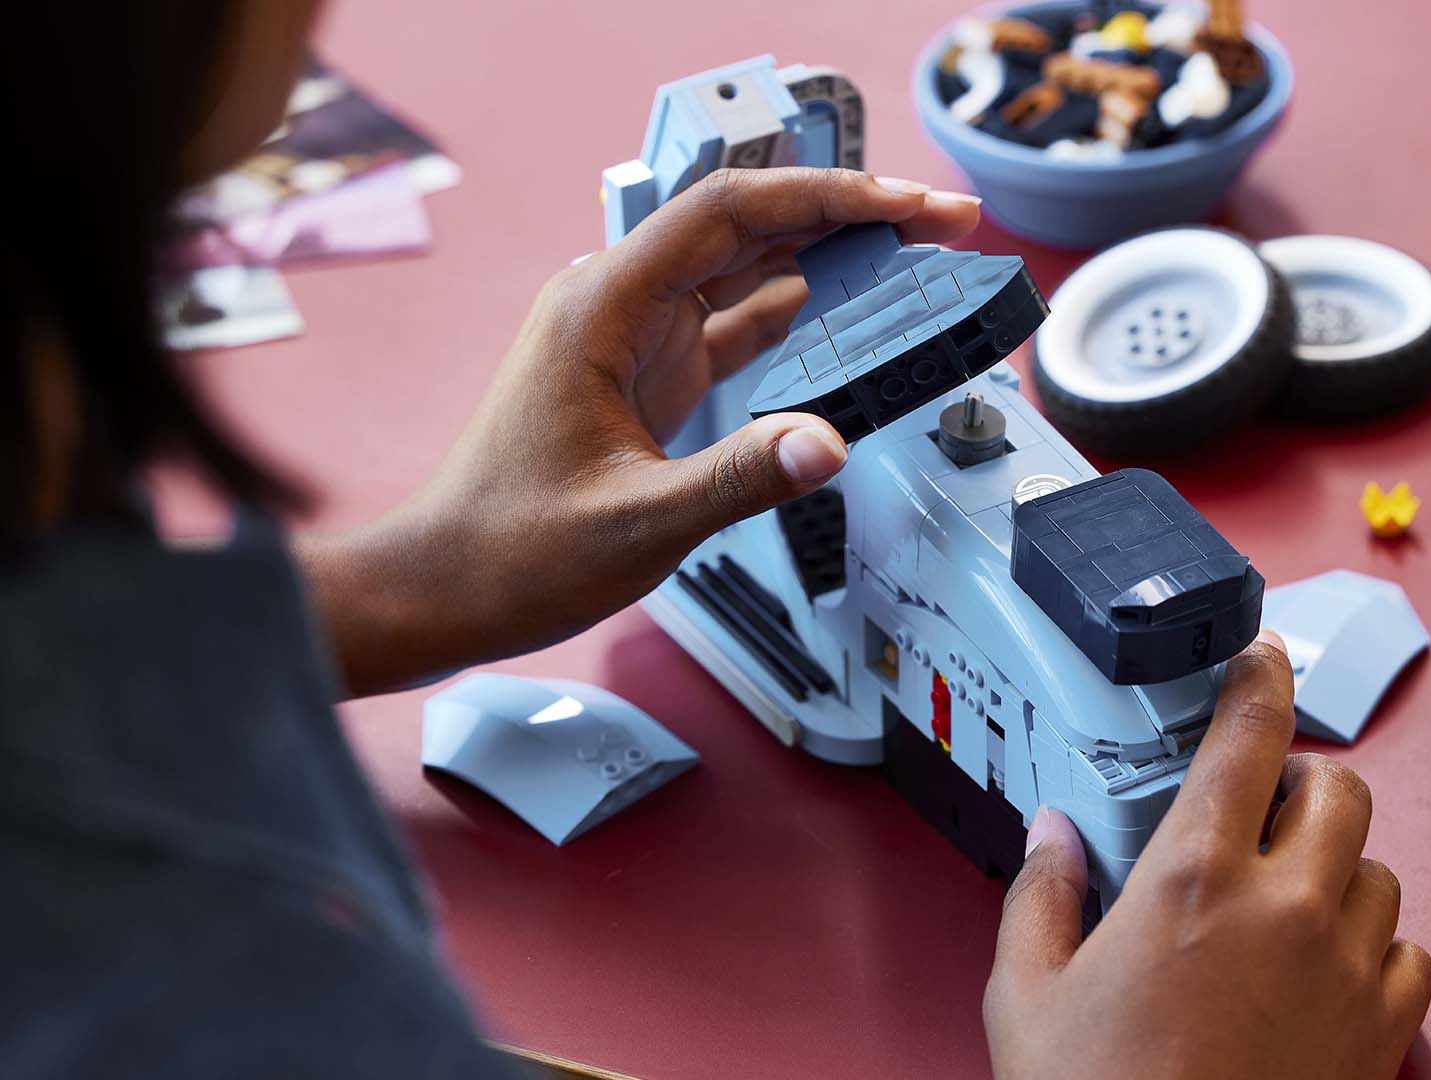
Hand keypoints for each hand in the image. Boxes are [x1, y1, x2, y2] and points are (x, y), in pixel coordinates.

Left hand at [300, 168, 981, 694]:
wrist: (442, 588)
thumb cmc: (511, 553)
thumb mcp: (638, 523)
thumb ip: (739, 480)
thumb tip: (830, 443)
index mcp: (601, 307)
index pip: (729, 213)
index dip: (828, 197)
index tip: (904, 203)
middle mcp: (615, 304)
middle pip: (746, 225)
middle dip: (845, 213)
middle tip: (938, 220)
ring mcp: (630, 337)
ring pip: (741, 267)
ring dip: (824, 253)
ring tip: (908, 252)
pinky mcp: (643, 377)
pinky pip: (727, 321)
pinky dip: (786, 308)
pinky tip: (835, 302)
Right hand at [984, 630, 1430, 1079]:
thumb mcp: (1025, 1000)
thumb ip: (1040, 898)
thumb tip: (1051, 834)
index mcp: (1192, 878)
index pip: (1249, 733)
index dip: (1260, 677)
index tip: (1261, 657)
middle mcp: (1286, 907)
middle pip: (1339, 787)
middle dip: (1303, 783)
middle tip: (1262, 811)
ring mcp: (1347, 970)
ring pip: (1378, 868)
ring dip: (1337, 867)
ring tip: (1285, 902)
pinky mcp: (1384, 1033)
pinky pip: (1411, 953)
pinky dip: (1378, 947)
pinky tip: (1327, 971)